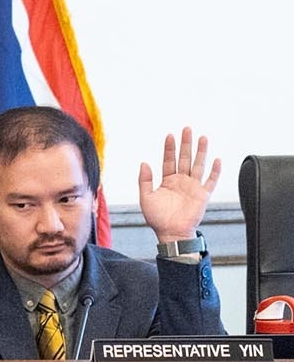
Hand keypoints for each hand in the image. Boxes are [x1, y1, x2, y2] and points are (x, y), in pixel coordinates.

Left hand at [138, 127, 220, 243]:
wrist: (171, 232)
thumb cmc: (157, 218)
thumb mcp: (145, 198)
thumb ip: (144, 180)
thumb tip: (144, 163)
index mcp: (167, 181)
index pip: (169, 160)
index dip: (169, 148)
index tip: (170, 135)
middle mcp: (181, 181)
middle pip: (184, 158)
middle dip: (186, 144)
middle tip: (187, 129)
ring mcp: (193, 186)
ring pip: (198, 165)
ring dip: (201, 152)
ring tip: (203, 138)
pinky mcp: (203, 194)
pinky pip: (211, 180)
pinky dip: (215, 171)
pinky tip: (217, 160)